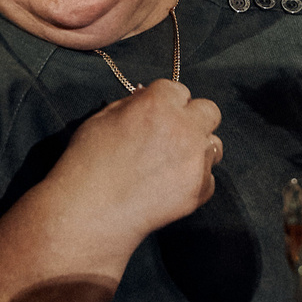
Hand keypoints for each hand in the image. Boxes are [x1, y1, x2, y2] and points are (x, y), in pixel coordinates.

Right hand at [51, 79, 223, 245]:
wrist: (91, 212)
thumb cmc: (88, 165)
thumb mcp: (101, 120)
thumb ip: (131, 106)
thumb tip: (145, 99)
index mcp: (158, 105)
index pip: (178, 89)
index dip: (168, 101)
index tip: (160, 112)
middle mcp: (183, 128)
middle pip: (209, 110)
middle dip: (194, 118)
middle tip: (175, 133)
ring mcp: (195, 160)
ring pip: (214, 145)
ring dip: (198, 149)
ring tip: (172, 163)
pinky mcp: (200, 189)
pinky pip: (209, 177)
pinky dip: (195, 180)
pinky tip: (170, 186)